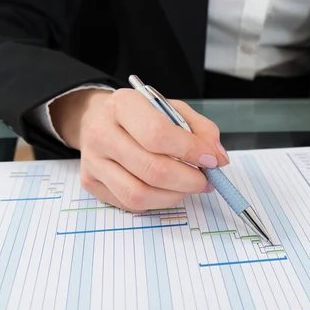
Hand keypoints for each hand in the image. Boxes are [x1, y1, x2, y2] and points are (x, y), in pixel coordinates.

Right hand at [50, 88, 229, 211]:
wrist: (98, 120)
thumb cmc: (141, 116)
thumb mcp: (172, 110)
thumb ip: (200, 130)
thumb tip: (218, 158)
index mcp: (122, 105)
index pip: (157, 134)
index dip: (190, 151)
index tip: (211, 160)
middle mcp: (102, 133)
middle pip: (152, 169)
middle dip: (188, 180)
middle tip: (205, 181)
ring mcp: (93, 161)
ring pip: (139, 194)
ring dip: (173, 196)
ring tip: (187, 187)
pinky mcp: (91, 183)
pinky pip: (129, 204)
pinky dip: (156, 201)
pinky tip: (166, 190)